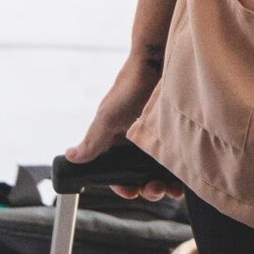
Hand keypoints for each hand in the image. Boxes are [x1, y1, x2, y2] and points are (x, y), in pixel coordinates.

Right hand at [66, 50, 178, 200]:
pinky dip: (180, 175)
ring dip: (164, 186)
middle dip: (146, 188)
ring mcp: (157, 138)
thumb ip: (92, 140)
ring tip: (170, 189)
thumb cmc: (130, 86)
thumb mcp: (108, 116)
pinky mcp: (176, 135)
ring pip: (160, 172)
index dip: (122, 185)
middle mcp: (136, 142)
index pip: (116, 171)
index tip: (131, 192)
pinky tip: (183, 180)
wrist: (159, 62)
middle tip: (153, 189)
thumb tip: (71, 156)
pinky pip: (179, 162)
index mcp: (117, 139)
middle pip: (140, 176)